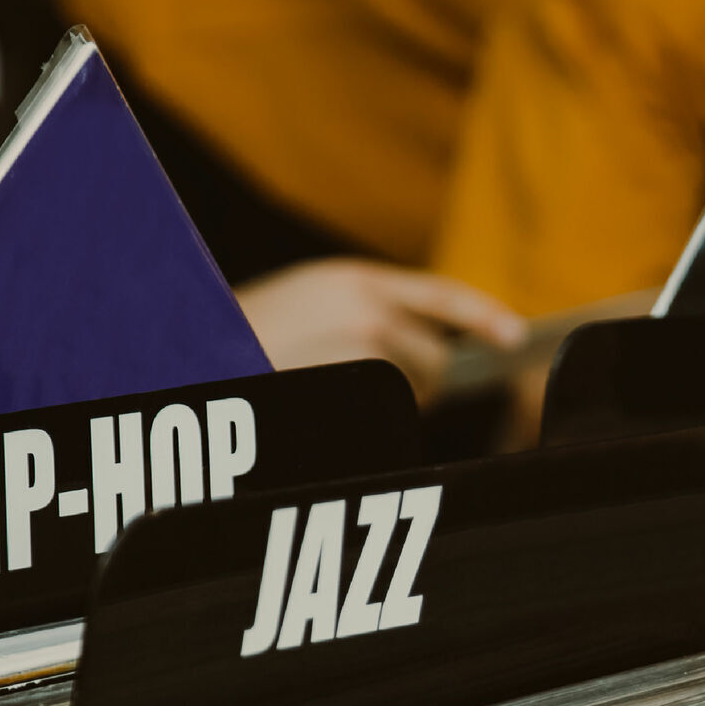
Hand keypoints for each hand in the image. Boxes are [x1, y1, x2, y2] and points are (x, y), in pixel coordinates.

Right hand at [235, 259, 526, 403]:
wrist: (192, 356)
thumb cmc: (238, 342)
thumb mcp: (301, 304)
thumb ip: (357, 312)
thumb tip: (414, 345)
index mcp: (351, 280)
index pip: (437, 295)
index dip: (481, 314)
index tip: (511, 335)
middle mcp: (366, 309)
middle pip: (434, 357)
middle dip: (418, 383)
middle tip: (371, 393)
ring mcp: (364, 351)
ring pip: (414, 393)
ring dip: (393, 406)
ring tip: (334, 395)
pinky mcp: (360, 389)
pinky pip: (392, 420)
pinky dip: (376, 425)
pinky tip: (334, 411)